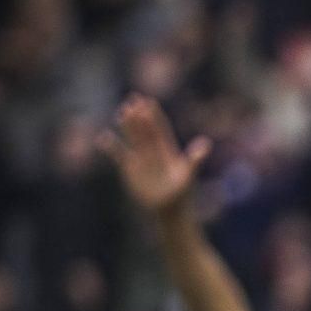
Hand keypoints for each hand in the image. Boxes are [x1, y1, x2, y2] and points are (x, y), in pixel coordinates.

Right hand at [100, 95, 208, 216]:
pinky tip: (103, 138)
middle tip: (133, 99)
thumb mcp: (188, 176)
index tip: (148, 101)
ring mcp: (141, 159)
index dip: (154, 115)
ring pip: (132, 138)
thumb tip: (207, 144)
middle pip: (145, 130)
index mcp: (168, 150)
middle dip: (139, 116)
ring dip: (127, 126)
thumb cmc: (181, 195)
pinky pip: (119, 155)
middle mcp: (153, 151)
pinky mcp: (130, 169)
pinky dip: (111, 147)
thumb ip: (195, 160)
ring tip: (122, 112)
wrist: (168, 211)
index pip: (160, 129)